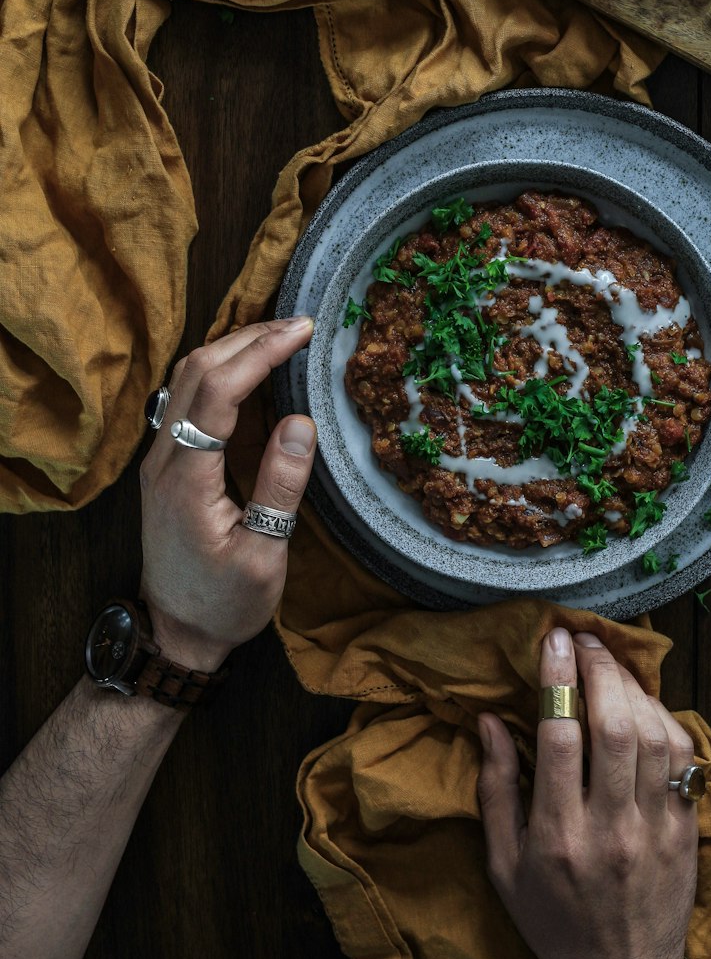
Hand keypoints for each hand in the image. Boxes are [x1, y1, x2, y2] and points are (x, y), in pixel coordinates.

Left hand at [138, 318, 316, 669]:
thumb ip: (280, 487)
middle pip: (196, 371)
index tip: (302, 331)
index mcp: (187, 480)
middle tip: (300, 325)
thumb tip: (300, 423)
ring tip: (281, 337)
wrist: (176, 632)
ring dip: (232, 347)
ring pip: (186, 378)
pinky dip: (221, 369)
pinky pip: (188, 398)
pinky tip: (251, 369)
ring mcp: (160, 459)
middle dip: (248, 337)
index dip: (260, 353)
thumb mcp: (264, 556)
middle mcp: (164, 460)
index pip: (218, 392)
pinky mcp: (168, 463)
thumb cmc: (224, 603)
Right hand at [477, 629, 697, 958]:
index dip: (557, 678)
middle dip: (599, 668)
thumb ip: (496, 790)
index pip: (561, 736)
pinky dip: (665, 717)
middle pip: (614, 725)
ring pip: (654, 735)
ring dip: (632, 686)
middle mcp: (611, 827)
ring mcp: (656, 828)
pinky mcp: (687, 828)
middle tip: (584, 638)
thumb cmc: (553, 918)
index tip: (552, 639)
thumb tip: (490, 721)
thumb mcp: (504, 866)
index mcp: (558, 836)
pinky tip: (642, 702)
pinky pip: (684, 758)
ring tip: (610, 661)